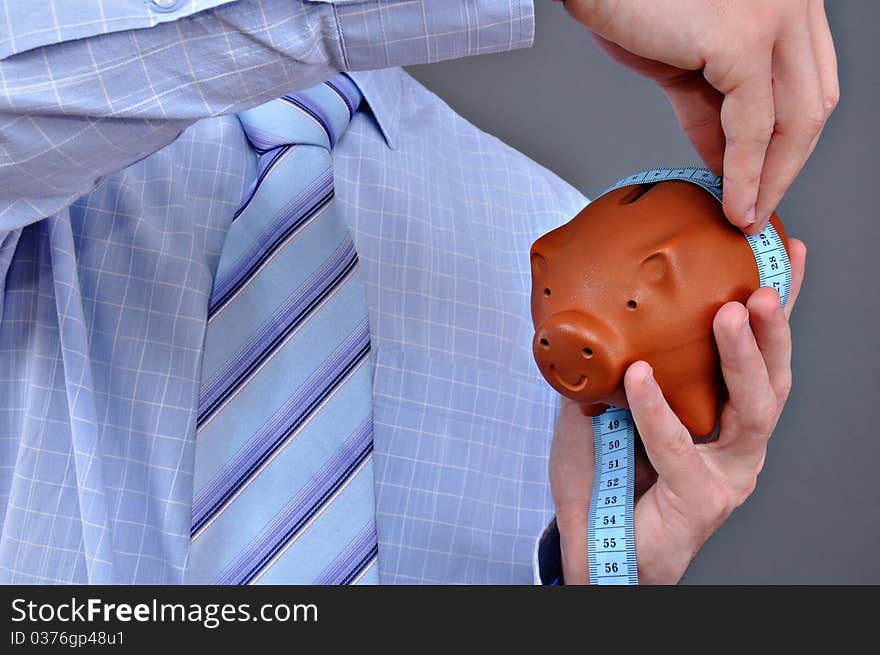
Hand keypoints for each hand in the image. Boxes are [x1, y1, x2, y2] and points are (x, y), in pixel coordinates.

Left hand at [550, 238, 806, 583]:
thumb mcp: (603, 406)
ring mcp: (726, 475)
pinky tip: (640, 375)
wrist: (592, 546)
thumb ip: (609, 366)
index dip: (777, 308)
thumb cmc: (604, 477)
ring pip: (751, 411)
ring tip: (732, 312)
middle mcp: (737, 443)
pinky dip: (657, 408)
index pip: (758, 355)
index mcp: (723, 416)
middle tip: (763, 286)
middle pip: (772, 380)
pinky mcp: (701, 501)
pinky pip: (678, 447)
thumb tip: (592, 309)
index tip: (784, 254)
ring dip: (741, 358)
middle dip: (773, 329)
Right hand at [562, 1, 837, 233]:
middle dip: (785, 167)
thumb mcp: (683, 63)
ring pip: (794, 119)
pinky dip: (746, 173)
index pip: (808, 85)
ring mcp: (775, 17)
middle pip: (813, 104)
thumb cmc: (628, 8)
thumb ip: (712, 105)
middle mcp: (793, 3)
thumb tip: (729, 161)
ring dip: (770, 179)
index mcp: (785, 4)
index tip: (765, 183)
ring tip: (745, 215)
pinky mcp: (744, 40)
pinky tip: (733, 200)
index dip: (790, 143)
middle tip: (758, 208)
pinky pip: (754, 126)